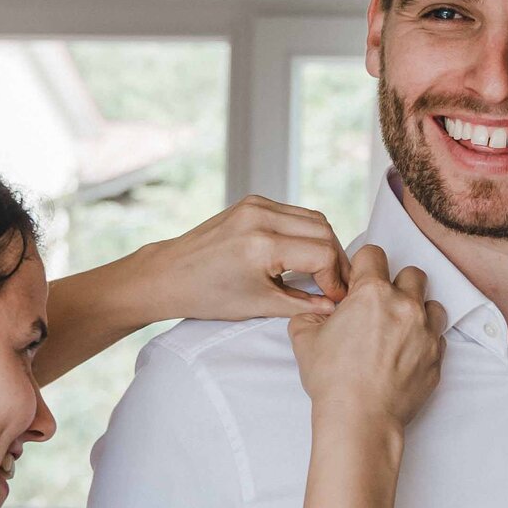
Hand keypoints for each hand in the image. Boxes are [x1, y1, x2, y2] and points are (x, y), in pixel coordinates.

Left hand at [144, 195, 351, 323]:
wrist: (169, 275)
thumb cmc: (207, 294)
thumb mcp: (259, 304)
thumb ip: (302, 304)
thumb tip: (334, 305)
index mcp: (262, 244)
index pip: (323, 253)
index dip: (336, 278)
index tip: (336, 296)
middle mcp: (261, 217)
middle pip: (324, 230)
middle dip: (336, 259)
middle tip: (338, 284)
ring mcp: (256, 205)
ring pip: (312, 218)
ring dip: (325, 243)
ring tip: (325, 271)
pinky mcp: (252, 202)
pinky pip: (293, 213)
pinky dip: (305, 232)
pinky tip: (305, 254)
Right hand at [287, 244, 446, 430]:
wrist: (360, 419)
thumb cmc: (333, 380)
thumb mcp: (304, 339)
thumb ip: (310, 315)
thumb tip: (318, 313)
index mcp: (372, 293)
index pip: (374, 254)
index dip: (363, 266)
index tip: (360, 282)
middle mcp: (405, 306)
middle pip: (412, 273)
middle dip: (397, 284)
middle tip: (382, 305)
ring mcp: (426, 331)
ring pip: (432, 304)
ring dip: (418, 310)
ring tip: (399, 329)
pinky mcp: (437, 357)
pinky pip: (438, 337)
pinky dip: (425, 340)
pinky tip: (406, 354)